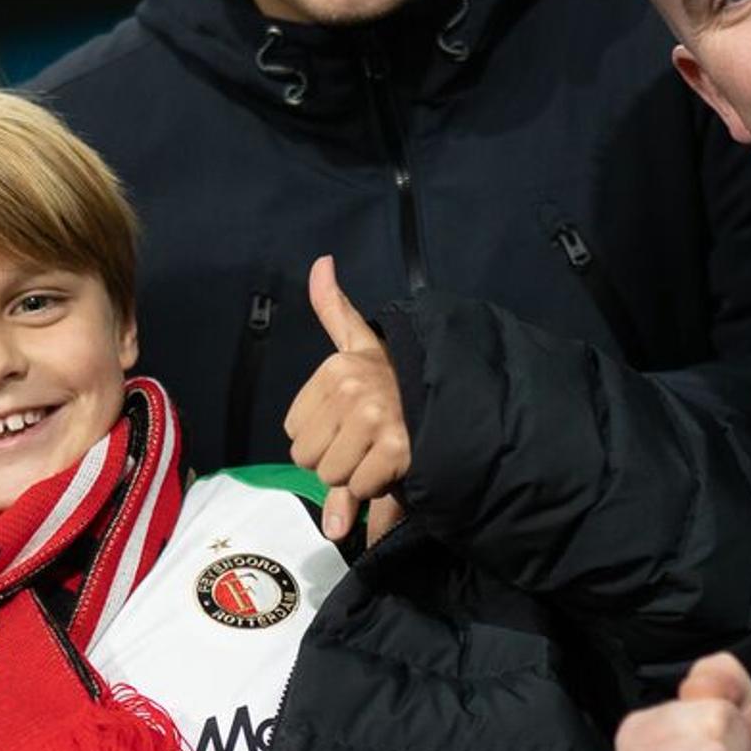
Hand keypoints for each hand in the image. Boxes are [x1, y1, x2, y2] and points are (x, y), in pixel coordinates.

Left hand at [283, 255, 411, 542]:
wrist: (456, 398)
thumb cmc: (401, 375)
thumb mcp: (362, 340)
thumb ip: (334, 307)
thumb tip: (321, 262)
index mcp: (336, 368)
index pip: (294, 430)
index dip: (321, 436)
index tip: (348, 423)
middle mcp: (352, 390)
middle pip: (309, 457)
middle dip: (336, 458)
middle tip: (366, 441)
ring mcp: (374, 419)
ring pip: (333, 476)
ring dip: (357, 476)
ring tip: (381, 452)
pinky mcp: (396, 449)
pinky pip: (361, 488)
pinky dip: (378, 488)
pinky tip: (396, 466)